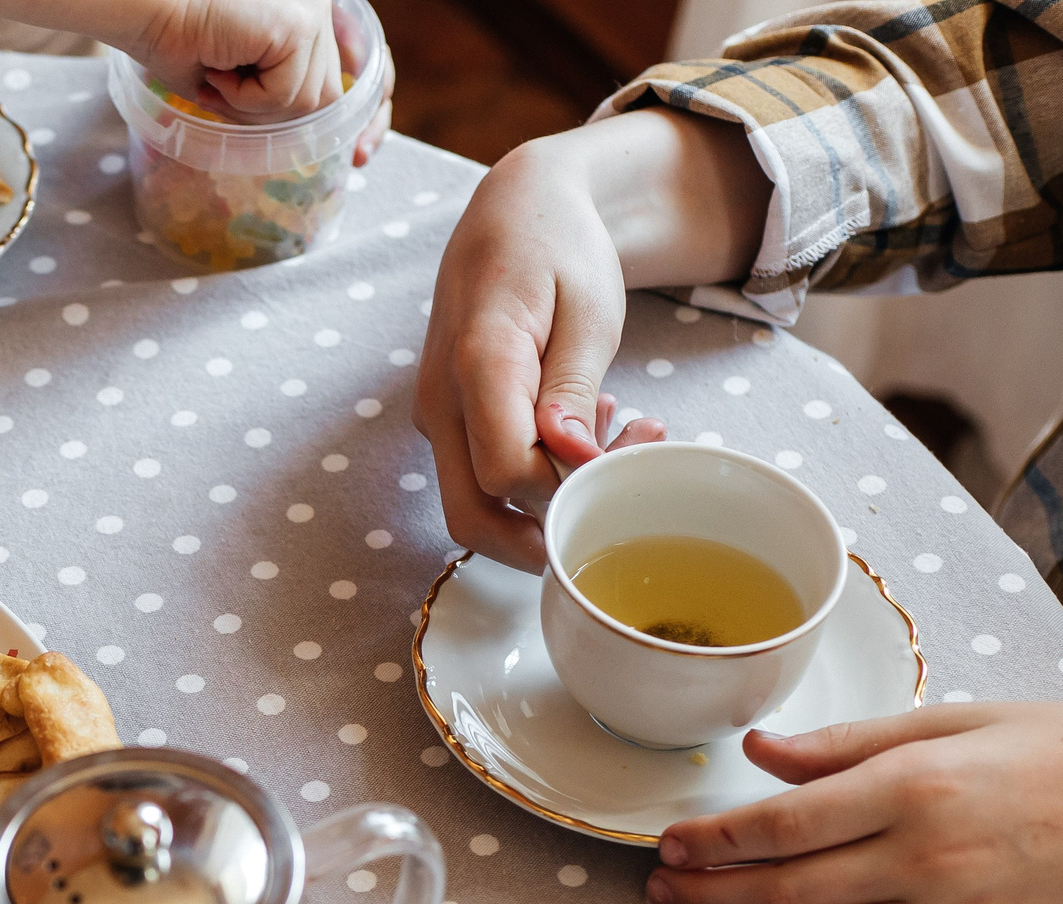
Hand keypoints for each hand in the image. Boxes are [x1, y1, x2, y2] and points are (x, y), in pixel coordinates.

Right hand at [134, 0, 337, 119]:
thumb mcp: (243, 78)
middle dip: (272, 114)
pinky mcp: (298, 26)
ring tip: (217, 81)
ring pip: (307, 102)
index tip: (234, 102)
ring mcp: (313, 15)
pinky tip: (218, 69)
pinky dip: (247, 99)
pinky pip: (286, 95)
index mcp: (309, 15)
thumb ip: (279, 89)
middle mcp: (319, 8)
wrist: (151, 14)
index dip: (282, 107)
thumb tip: (302, 128)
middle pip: (325, 97)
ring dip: (253, 107)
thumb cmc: (182, 43)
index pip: (325, 82)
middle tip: (221, 96)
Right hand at [415, 112, 768, 566]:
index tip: (625, 448)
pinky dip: (534, 484)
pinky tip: (578, 436)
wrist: (515, 213)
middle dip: (548, 531)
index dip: (567, 487)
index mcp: (476, 361)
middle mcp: (441, 401)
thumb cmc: (558, 248)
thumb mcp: (589, 306)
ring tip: (613, 438)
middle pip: (472, 518)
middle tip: (620, 482)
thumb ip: (573, 386)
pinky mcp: (449, 426)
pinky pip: (481, 481)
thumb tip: (568, 461)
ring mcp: (437, 419)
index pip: (505, 471)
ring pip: (476, 509)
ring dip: (545, 507)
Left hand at [645, 703, 1062, 903]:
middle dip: (707, 898)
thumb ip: (850, 742)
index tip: (672, 842)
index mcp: (914, 788)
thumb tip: (760, 751)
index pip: (782, 823)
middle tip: (660, 894)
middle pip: (785, 893)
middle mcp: (925, 860)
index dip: (713, 839)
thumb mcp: (960, 721)